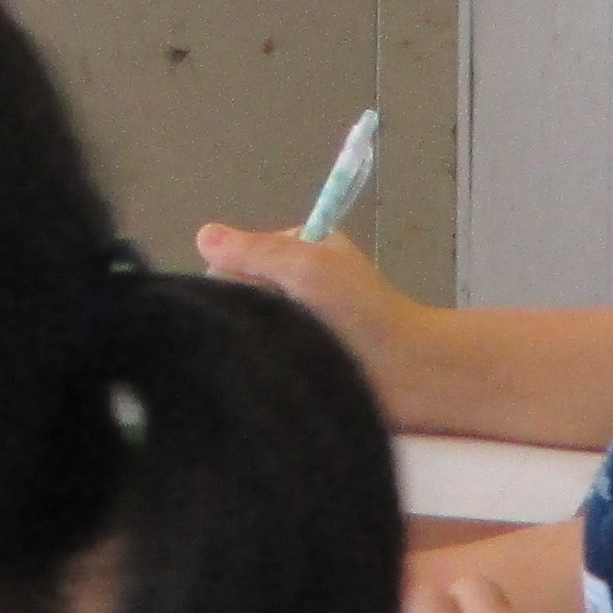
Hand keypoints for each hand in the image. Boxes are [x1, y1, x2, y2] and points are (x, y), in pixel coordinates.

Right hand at [191, 223, 432, 399]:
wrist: (410, 376)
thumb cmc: (365, 313)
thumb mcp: (308, 267)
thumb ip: (256, 251)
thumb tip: (202, 236)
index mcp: (299, 250)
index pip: (236, 258)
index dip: (234, 277)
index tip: (255, 299)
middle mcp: (294, 283)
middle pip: (239, 293)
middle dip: (247, 311)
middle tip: (275, 330)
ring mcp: (297, 323)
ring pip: (249, 327)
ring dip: (258, 340)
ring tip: (280, 354)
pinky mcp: (300, 360)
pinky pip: (263, 358)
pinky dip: (264, 363)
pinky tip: (276, 371)